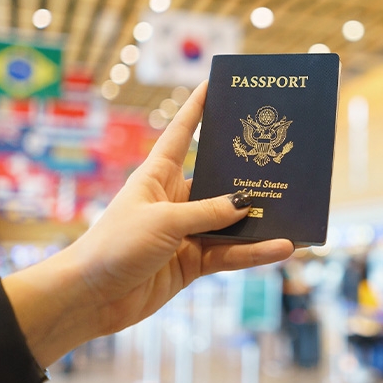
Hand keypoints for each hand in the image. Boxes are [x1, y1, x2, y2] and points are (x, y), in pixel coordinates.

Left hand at [3, 81, 293, 366]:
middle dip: (245, 172)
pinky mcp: (192, 261)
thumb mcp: (163, 221)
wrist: (90, 298)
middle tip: (279, 158)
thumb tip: (245, 203)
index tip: (214, 85)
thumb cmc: (115, 246)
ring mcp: (185, 232)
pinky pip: (229, 253)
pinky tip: (280, 248)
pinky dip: (253, 252)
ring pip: (229, 222)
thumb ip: (206, 212)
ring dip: (258, 221)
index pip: (181, 134)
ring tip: (292, 213)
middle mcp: (175, 199)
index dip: (196, 108)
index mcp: (157, 176)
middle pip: (217, 180)